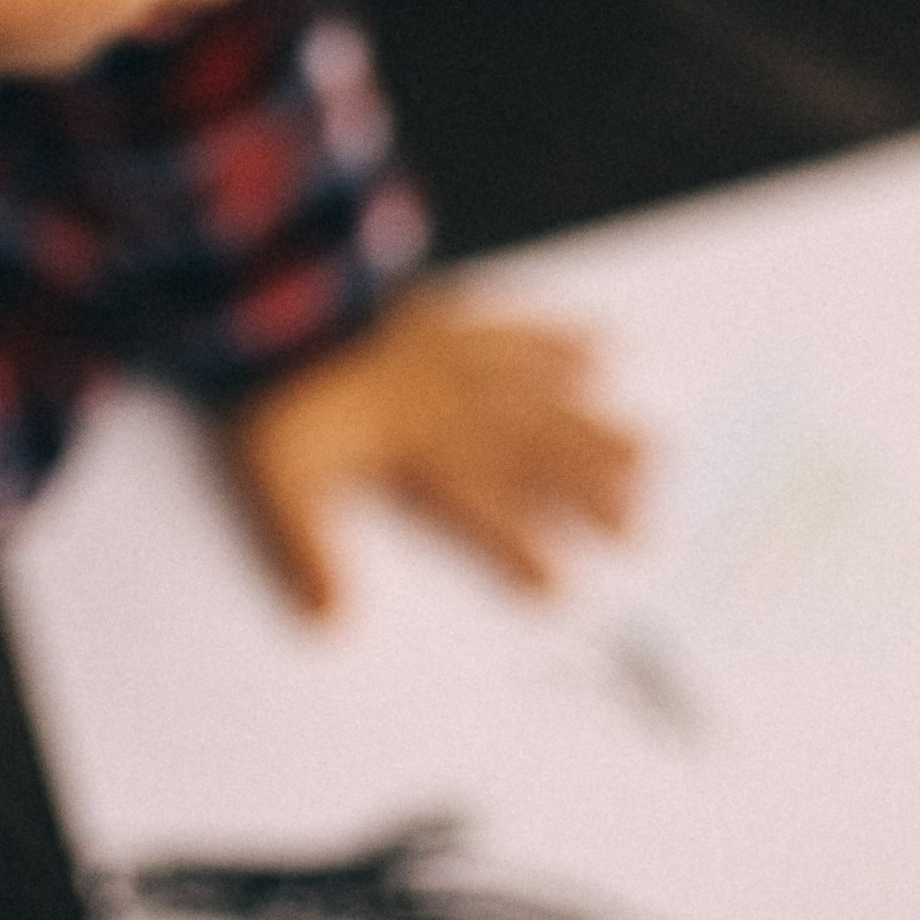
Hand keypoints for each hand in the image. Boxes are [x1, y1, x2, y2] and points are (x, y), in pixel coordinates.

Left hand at [219, 292, 644, 615]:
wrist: (269, 297)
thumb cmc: (276, 392)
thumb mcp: (275, 480)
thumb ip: (308, 550)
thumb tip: (331, 621)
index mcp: (414, 450)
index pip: (480, 510)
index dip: (520, 551)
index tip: (561, 588)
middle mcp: (452, 406)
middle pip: (534, 453)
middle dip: (590, 492)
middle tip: (640, 525)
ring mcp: (457, 356)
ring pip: (543, 396)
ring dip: (595, 424)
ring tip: (650, 448)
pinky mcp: (448, 315)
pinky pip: (516, 327)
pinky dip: (561, 337)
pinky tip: (600, 345)